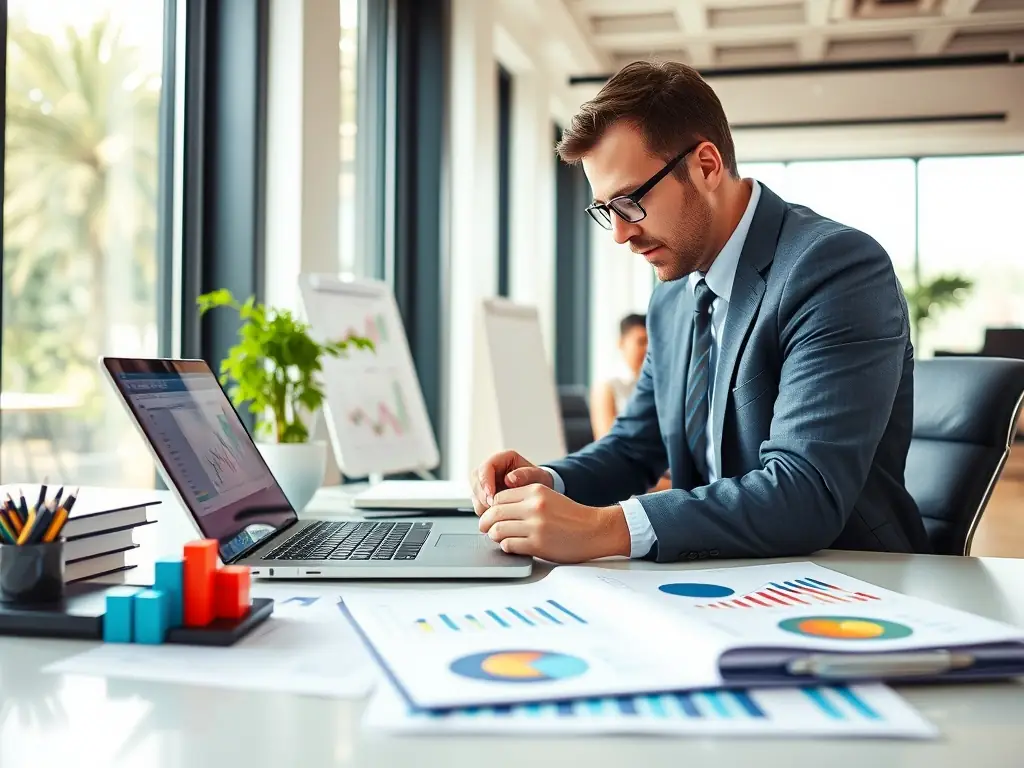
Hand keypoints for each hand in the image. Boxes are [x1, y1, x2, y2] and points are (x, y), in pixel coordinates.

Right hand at [469, 450, 553, 515]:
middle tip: (491, 506)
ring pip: (474, 492)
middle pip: (475, 478)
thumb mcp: (538, 477)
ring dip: (481, 503)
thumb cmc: (539, 482)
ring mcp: (487, 482)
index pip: (486, 466)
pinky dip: (484, 510)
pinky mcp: (485, 495)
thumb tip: (510, 479)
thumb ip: (526, 475)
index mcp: (503, 458)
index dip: (485, 480)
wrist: (539, 494)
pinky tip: (494, 516)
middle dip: (481, 494)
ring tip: (495, 513)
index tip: (491, 494)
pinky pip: (478, 502)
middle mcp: (492, 469)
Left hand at [478, 484, 630, 562]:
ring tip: (500, 537)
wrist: (594, 530)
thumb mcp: (548, 498)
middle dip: (486, 522)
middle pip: (494, 512)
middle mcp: (534, 506)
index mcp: (536, 491)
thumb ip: (525, 500)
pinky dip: (506, 546)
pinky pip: (509, 545)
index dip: (491, 507)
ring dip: (495, 536)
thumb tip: (496, 510)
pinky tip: (512, 545)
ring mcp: (536, 526)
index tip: (491, 514)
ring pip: (498, 530)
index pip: (499, 497)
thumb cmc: (571, 516)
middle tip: (485, 528)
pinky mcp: (538, 544)